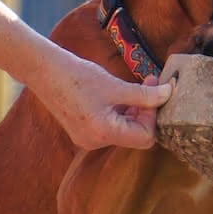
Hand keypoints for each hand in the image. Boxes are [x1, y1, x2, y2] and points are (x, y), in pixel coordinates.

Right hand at [30, 52, 172, 150]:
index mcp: (104, 133)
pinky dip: (120, 111)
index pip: (145, 137)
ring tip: (139, 84)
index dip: (154, 116)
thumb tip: (168, 94)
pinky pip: (110, 127)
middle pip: (135, 135)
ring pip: (124, 130)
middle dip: (146, 110)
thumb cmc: (77, 76)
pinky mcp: (83, 131)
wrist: (44, 71)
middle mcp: (95, 142)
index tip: (157, 91)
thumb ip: (144, 94)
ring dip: (134, 109)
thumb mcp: (115, 85)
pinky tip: (120, 93)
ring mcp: (88, 138)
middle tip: (152, 82)